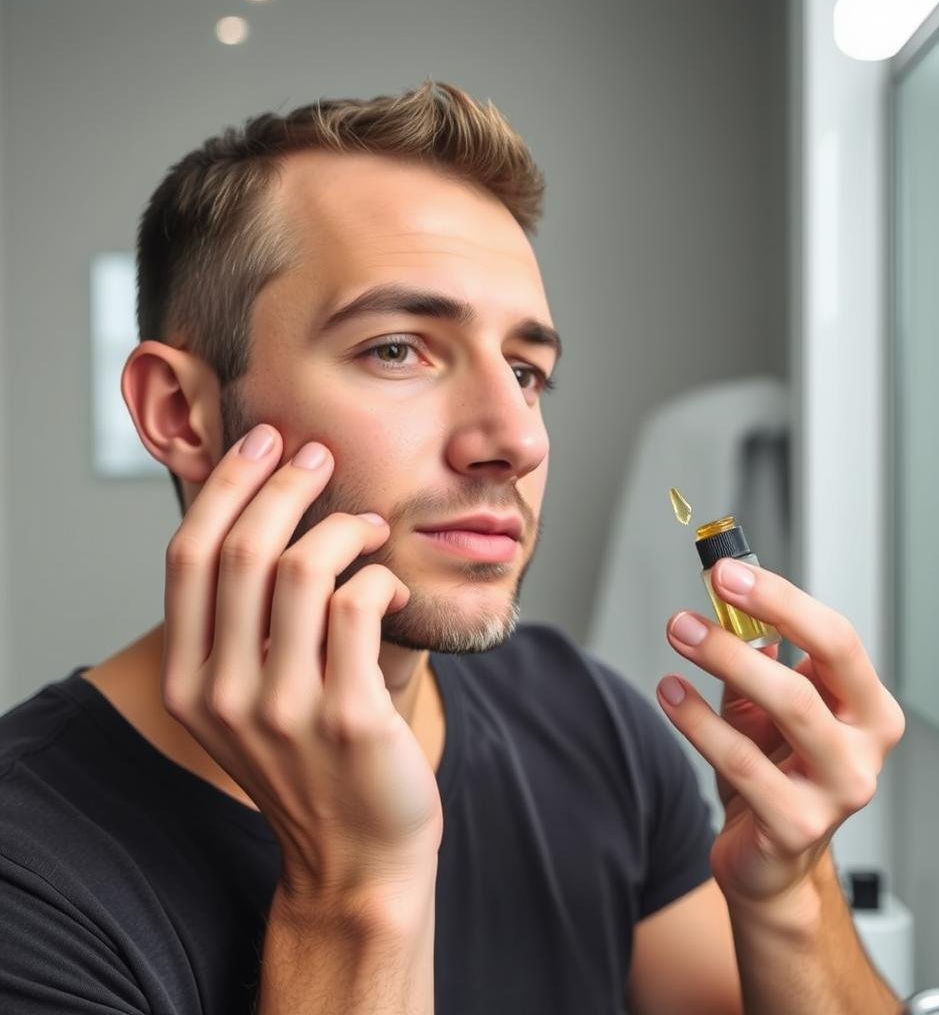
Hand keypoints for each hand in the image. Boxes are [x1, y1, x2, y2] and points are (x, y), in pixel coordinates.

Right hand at [161, 424, 441, 903]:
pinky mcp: (350, 717)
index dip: (226, 487)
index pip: (189, 557)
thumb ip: (241, 627)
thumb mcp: (250, 700)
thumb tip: (265, 516)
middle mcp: (226, 694)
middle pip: (243, 550)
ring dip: (342, 525)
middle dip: (284, 483)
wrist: (357, 855)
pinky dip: (379, 574)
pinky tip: (388, 581)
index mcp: (193, 682)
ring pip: (303, 569)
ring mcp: (286, 709)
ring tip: (368, 525)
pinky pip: (360, 604)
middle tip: (318, 455)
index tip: (262, 443)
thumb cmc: (313, 763)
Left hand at [656, 559, 904, 910]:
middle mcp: (865, 747)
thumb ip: (755, 658)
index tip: (728, 572)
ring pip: (789, 706)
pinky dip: (699, 720)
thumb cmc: (775, 775)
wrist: (771, 862)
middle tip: (704, 595)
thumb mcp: (766, 708)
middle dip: (763, 615)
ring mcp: (839, 789)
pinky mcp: (799, 824)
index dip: (782, 598)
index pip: (837, 637)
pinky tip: (670, 693)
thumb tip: (728, 600)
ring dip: (725, 660)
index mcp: (866, 708)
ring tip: (680, 632)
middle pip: (825, 662)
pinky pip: (743, 762)